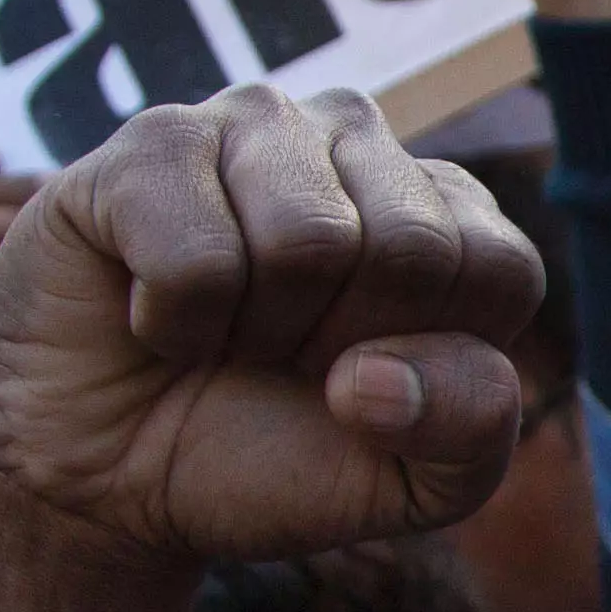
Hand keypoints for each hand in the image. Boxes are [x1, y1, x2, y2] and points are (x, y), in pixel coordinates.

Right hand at [0, 87, 541, 567]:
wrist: (110, 485)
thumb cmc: (270, 457)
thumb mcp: (411, 480)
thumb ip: (471, 428)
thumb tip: (379, 375)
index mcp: (445, 208)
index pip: (499, 271)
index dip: (427, 365)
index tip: (361, 380)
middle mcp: (358, 140)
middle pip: (410, 250)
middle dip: (341, 346)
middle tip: (279, 355)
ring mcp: (252, 126)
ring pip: (307, 242)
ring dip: (254, 332)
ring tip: (221, 329)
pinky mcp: (149, 144)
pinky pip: (196, 257)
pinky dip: (172, 325)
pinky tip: (153, 313)